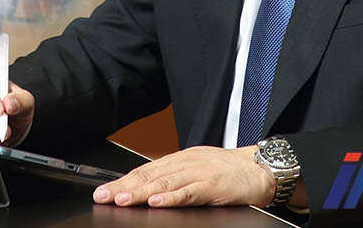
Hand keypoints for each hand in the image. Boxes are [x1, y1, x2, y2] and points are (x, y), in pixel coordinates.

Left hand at [91, 145, 287, 208]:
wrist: (260, 168)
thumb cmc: (228, 171)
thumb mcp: (196, 169)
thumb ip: (175, 179)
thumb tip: (149, 191)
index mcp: (179, 159)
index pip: (145, 170)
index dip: (123, 181)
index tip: (103, 191)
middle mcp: (184, 163)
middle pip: (149, 176)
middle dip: (123, 187)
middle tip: (103, 196)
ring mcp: (198, 173)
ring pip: (164, 183)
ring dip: (141, 193)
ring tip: (123, 200)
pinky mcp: (212, 185)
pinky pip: (189, 192)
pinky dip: (172, 198)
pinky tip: (157, 203)